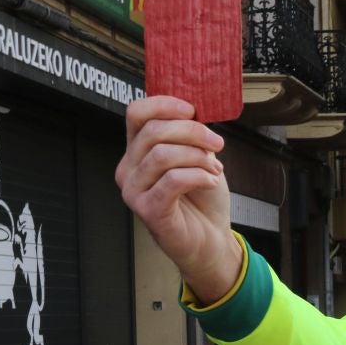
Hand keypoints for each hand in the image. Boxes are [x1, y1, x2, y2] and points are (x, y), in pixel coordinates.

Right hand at [115, 96, 241, 303]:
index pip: (136, 113)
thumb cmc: (202, 199)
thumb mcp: (198, 157)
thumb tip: (194, 112)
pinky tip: (210, 181)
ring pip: (163, 155)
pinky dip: (199, 176)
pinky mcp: (148, 210)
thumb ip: (189, 135)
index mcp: (137, 151)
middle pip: (153, 131)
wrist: (210, 239)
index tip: (193, 110)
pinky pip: (173, 180)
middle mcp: (128, 169)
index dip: (164, 105)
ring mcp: (134, 191)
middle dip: (193, 132)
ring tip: (215, 169)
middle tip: (217, 144)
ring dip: (198, 157)